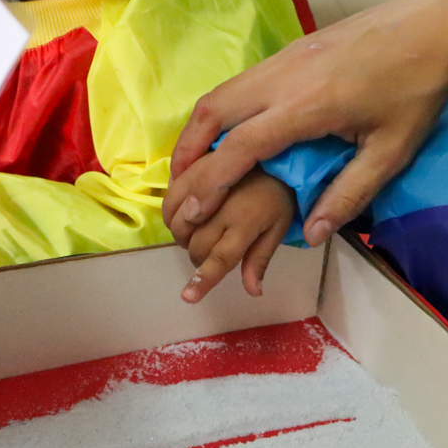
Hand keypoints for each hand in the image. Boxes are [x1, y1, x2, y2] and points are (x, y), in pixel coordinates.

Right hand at [165, 0, 447, 248]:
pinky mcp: (291, 50)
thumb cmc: (418, 89)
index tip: (191, 212)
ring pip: (221, 93)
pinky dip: (219, 112)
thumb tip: (310, 233)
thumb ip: (349, 194)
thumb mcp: (393, 152)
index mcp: (309, 104)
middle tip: (178, 194)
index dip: (212, 182)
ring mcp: (284, 58)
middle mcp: (285, 76)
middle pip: (213, 113)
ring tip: (191, 169)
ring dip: (198, 132)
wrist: (433, 22)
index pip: (242, 146)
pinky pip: (239, 83)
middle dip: (188, 156)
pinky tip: (224, 136)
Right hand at [180, 168, 293, 303]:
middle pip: (195, 245)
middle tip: (209, 253)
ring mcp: (202, 185)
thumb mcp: (277, 228)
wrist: (273, 149)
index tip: (188, 298)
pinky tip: (186, 213)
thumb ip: (260, 259)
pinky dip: (172, 214)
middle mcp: (221, 206)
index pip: (220, 257)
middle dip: (197, 257)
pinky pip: (168, 200)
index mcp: (246, 222)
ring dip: (182, 237)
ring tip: (197, 234)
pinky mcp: (191, 170)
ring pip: (176, 224)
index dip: (203, 279)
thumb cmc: (278, 195)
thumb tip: (253, 291)